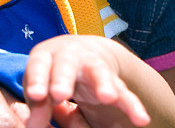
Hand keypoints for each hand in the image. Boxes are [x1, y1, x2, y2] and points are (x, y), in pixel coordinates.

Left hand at [23, 35, 149, 127]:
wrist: (85, 53)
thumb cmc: (53, 74)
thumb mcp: (42, 88)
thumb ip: (40, 106)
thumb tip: (33, 125)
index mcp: (47, 56)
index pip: (39, 65)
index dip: (38, 79)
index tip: (37, 95)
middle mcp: (70, 56)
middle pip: (66, 64)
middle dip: (63, 78)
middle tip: (59, 93)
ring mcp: (93, 66)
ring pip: (99, 72)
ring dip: (103, 84)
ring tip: (107, 97)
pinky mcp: (114, 81)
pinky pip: (125, 93)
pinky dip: (132, 105)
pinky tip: (141, 119)